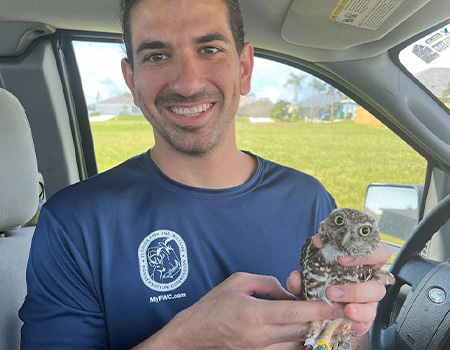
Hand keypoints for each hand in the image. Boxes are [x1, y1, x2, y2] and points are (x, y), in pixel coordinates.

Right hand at [135, 272, 346, 349]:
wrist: (194, 334)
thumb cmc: (214, 305)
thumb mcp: (238, 282)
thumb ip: (268, 283)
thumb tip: (289, 292)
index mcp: (255, 313)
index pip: (295, 312)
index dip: (319, 310)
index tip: (338, 306)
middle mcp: (261, 335)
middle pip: (302, 331)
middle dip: (323, 321)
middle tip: (339, 310)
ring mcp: (261, 349)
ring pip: (297, 342)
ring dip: (311, 330)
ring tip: (320, 317)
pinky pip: (286, 346)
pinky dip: (297, 337)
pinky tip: (300, 326)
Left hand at [287, 233, 391, 335]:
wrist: (315, 306)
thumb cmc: (318, 284)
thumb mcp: (308, 278)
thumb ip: (301, 278)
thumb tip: (296, 278)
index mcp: (362, 264)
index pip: (379, 253)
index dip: (365, 255)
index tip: (341, 259)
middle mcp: (369, 283)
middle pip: (379, 285)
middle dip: (356, 290)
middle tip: (332, 292)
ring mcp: (369, 303)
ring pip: (373, 307)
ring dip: (356, 309)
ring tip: (343, 310)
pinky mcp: (364, 319)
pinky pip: (366, 324)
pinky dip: (356, 323)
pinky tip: (346, 322)